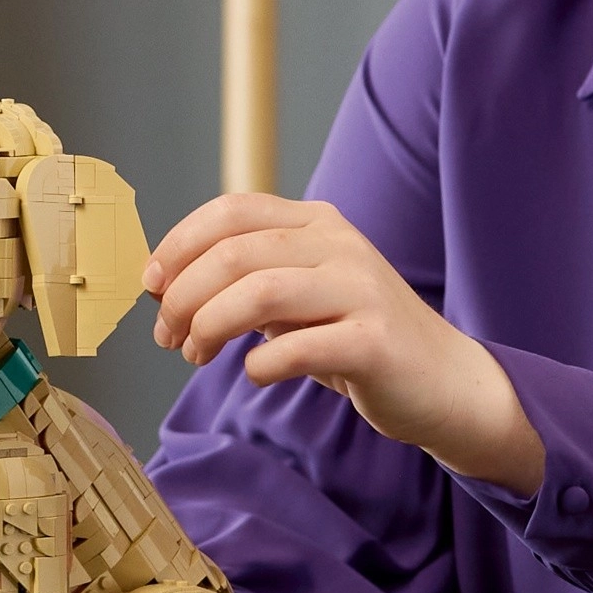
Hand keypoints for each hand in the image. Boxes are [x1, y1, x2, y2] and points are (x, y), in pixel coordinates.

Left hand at [144, 194, 543, 492]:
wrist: (442, 382)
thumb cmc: (357, 338)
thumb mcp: (299, 296)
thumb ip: (245, 283)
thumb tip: (163, 287)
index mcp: (317, 222)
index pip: (231, 211)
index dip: (178, 245)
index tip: (151, 286)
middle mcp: (340, 245)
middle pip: (235, 252)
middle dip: (183, 296)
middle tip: (166, 335)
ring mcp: (361, 290)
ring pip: (259, 292)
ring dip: (210, 325)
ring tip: (196, 354)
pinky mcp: (375, 341)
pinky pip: (297, 348)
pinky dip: (260, 365)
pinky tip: (256, 374)